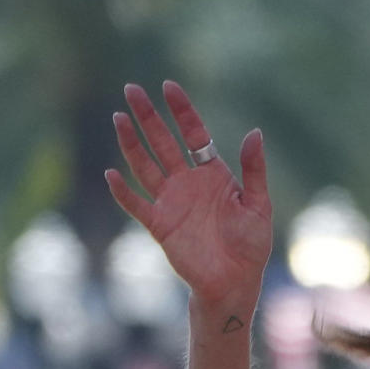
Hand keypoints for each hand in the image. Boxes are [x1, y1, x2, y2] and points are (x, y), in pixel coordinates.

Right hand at [103, 80, 273, 316]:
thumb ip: (254, 170)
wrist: (235, 282)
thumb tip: (254, 132)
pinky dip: (123, 191)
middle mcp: (187, 182)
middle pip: (162, 141)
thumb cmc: (250, 245)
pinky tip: (111, 173)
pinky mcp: (160, 225)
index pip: (193, 133)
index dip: (181, 110)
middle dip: (147, 116)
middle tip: (131, 90)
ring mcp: (171, 202)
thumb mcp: (258, 204)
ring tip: (118, 118)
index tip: (168, 86)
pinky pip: (136, 205)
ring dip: (130, 144)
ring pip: (145, 165)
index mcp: (212, 173)